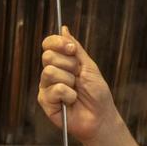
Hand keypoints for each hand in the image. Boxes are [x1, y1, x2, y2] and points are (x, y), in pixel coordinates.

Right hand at [38, 26, 118, 143]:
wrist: (101, 117)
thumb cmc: (97, 94)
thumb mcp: (89, 67)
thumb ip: (76, 49)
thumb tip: (64, 29)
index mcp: (61, 63)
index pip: (49, 45)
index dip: (57, 43)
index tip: (71, 49)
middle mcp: (51, 73)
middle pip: (48, 56)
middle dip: (69, 65)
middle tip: (78, 77)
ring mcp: (46, 87)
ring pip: (50, 72)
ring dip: (69, 81)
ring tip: (76, 91)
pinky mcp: (45, 102)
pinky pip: (54, 89)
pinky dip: (68, 95)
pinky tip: (71, 102)